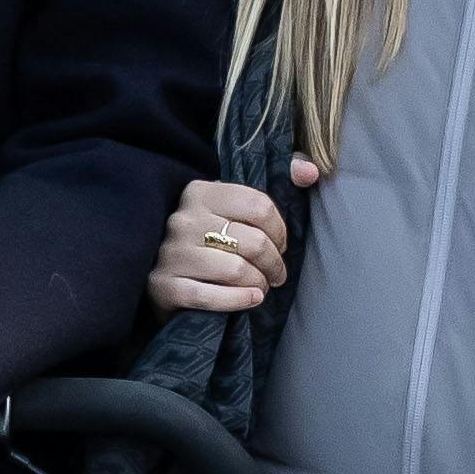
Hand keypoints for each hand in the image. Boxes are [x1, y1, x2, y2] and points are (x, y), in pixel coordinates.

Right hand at [145, 164, 318, 316]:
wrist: (166, 275)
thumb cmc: (212, 240)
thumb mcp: (238, 205)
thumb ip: (281, 178)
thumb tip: (310, 173)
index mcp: (201, 193)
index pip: (259, 206)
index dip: (280, 231)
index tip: (280, 245)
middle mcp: (182, 220)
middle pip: (253, 242)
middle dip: (273, 263)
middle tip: (276, 274)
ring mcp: (170, 253)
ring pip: (235, 270)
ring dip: (258, 284)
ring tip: (260, 287)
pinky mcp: (163, 286)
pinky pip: (210, 296)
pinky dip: (238, 301)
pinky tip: (251, 299)